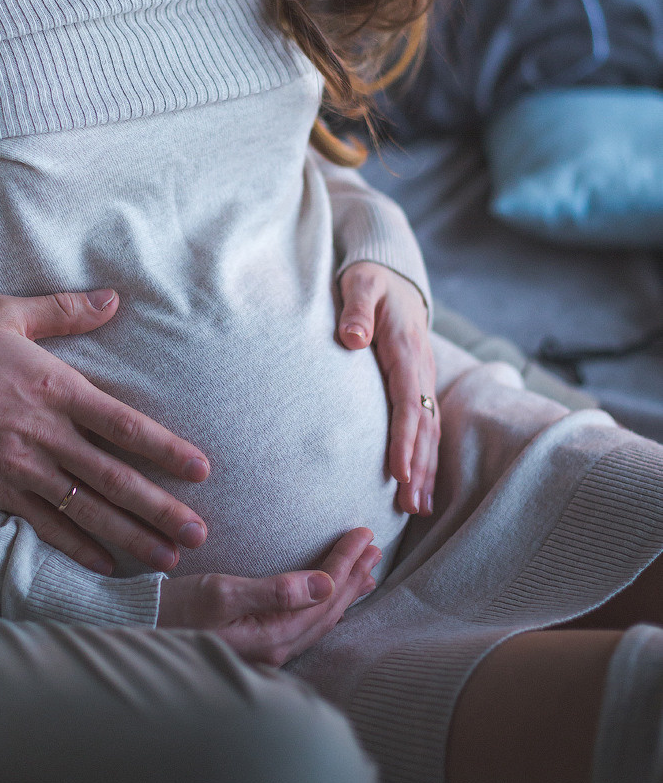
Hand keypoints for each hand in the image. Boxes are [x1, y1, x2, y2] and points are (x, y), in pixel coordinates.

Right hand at [0, 292, 210, 575]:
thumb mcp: (6, 315)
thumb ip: (63, 311)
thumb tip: (113, 299)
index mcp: (56, 391)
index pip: (125, 425)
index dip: (165, 449)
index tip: (201, 470)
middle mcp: (47, 436)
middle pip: (115, 479)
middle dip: (161, 509)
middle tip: (199, 534)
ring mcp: (24, 470)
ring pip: (88, 510)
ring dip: (131, 535)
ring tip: (168, 558)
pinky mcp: (0, 494)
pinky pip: (48, 527)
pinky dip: (80, 548)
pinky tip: (107, 564)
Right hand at [156, 527, 380, 665]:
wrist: (139, 630)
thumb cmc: (174, 610)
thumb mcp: (222, 593)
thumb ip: (277, 591)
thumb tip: (326, 583)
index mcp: (274, 635)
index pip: (324, 593)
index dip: (346, 562)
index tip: (363, 534)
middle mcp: (277, 647)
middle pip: (328, 607)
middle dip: (353, 573)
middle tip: (374, 546)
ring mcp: (268, 648)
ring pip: (320, 616)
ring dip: (343, 587)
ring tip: (365, 568)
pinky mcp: (258, 642)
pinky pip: (305, 621)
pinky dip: (324, 601)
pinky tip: (328, 595)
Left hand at [337, 262, 438, 516]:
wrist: (393, 274)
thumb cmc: (370, 280)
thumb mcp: (360, 284)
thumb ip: (355, 309)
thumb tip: (353, 339)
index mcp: (405, 349)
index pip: (408, 403)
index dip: (404, 440)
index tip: (398, 473)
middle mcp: (420, 368)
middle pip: (424, 426)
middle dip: (419, 468)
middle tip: (410, 507)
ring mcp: (422, 377)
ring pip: (429, 430)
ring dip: (425, 469)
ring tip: (418, 508)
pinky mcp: (417, 384)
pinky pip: (426, 424)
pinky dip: (425, 456)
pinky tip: (419, 483)